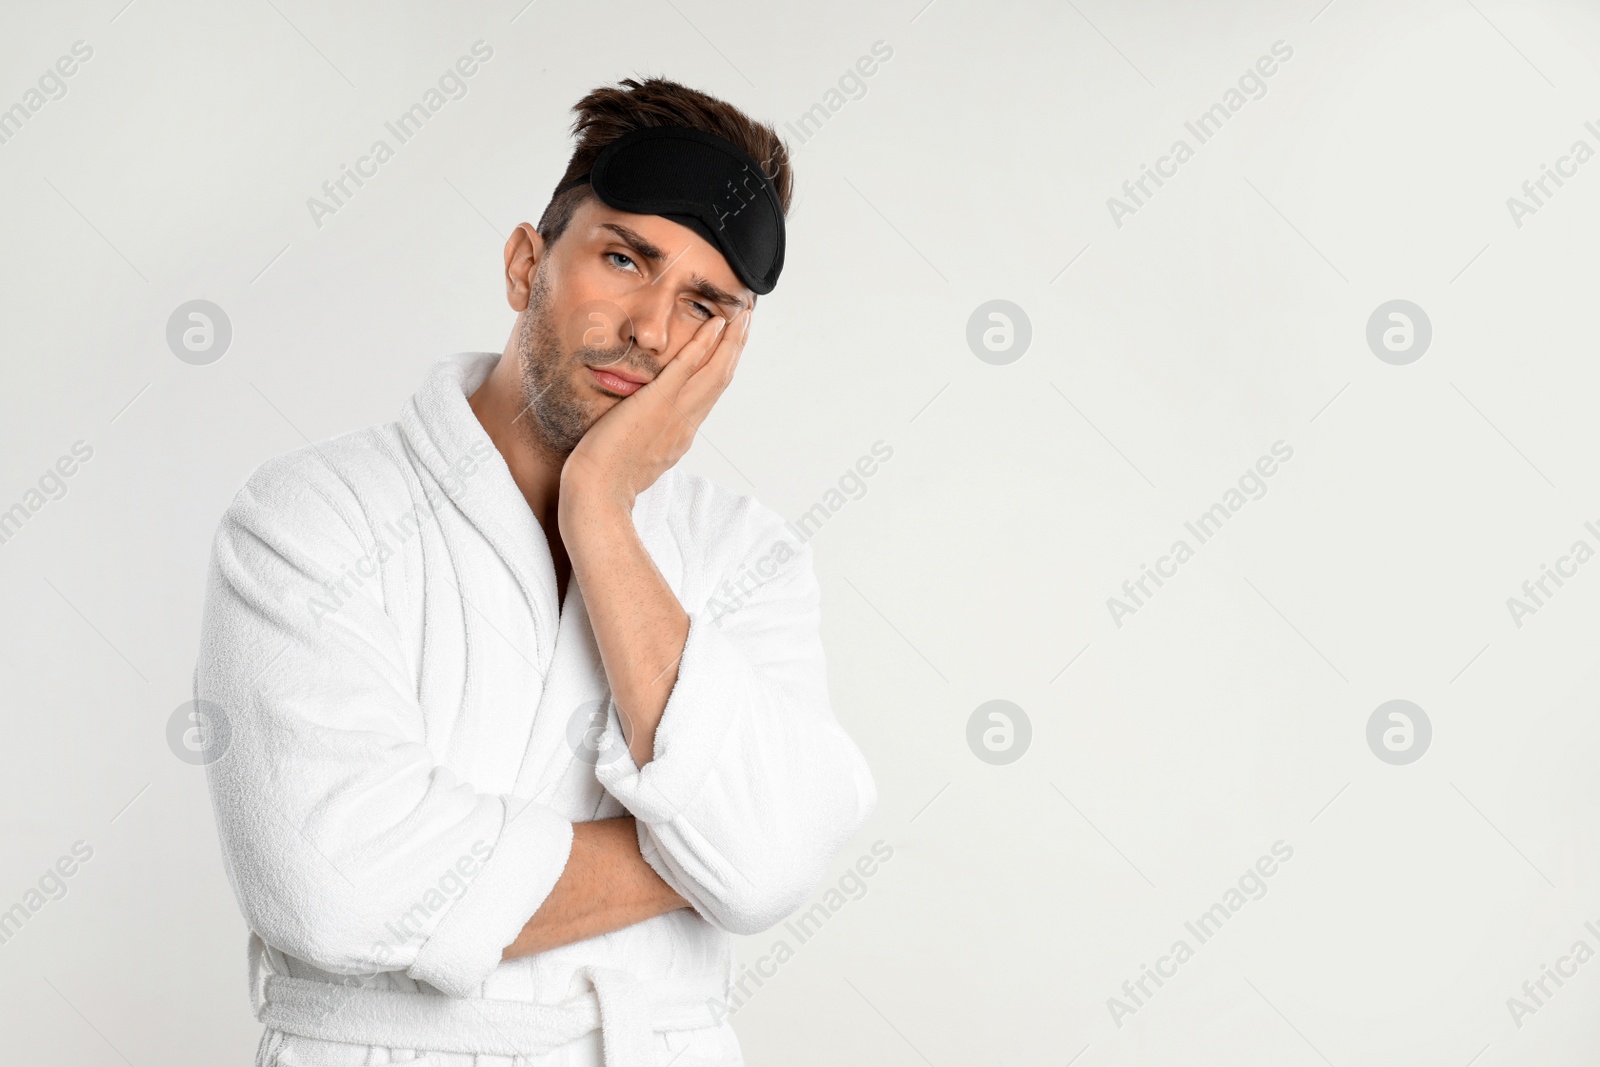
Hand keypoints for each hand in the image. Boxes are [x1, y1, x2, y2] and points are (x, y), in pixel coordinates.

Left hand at [559, 307, 750, 522]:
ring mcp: (675, 415)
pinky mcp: (657, 405)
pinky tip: (713, 325)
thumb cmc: (605, 483)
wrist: (598, 496)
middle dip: (736, 347)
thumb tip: (643, 428)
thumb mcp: (635, 459)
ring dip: (731, 340)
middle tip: (747, 321)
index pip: (709, 394)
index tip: (729, 346)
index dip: (722, 366)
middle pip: (721, 379)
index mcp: (681, 435)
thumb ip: (646, 439)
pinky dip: (703, 345)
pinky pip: (686, 369)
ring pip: (714, 372)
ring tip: (742, 316)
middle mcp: (686, 424)